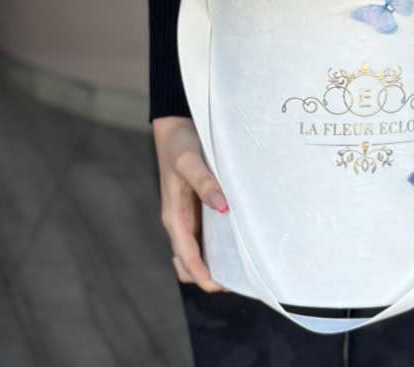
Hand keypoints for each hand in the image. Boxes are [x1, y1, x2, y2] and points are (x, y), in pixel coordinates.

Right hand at [152, 115, 228, 291]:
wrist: (173, 127)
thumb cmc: (179, 144)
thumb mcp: (190, 161)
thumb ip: (205, 182)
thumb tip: (222, 207)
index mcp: (173, 216)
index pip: (186, 256)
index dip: (202, 274)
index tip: (221, 286)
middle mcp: (178, 221)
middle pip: (189, 261)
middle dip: (208, 275)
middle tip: (239, 279)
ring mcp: (186, 216)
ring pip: (196, 251)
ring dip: (213, 262)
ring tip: (240, 266)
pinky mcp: (194, 208)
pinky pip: (203, 236)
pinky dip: (215, 246)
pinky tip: (235, 242)